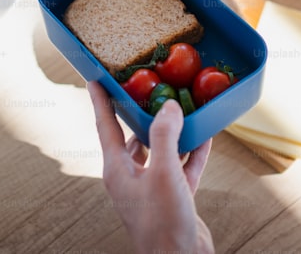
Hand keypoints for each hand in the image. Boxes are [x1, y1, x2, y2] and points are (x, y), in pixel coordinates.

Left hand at [87, 81, 213, 253]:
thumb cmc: (163, 223)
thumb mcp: (162, 173)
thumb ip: (164, 136)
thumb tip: (168, 107)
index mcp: (117, 170)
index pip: (105, 125)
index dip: (100, 100)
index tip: (95, 77)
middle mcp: (131, 177)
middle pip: (133, 136)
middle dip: (141, 112)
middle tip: (148, 88)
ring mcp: (152, 188)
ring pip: (160, 150)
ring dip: (171, 131)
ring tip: (182, 108)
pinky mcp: (173, 198)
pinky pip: (182, 167)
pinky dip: (192, 152)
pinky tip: (205, 135)